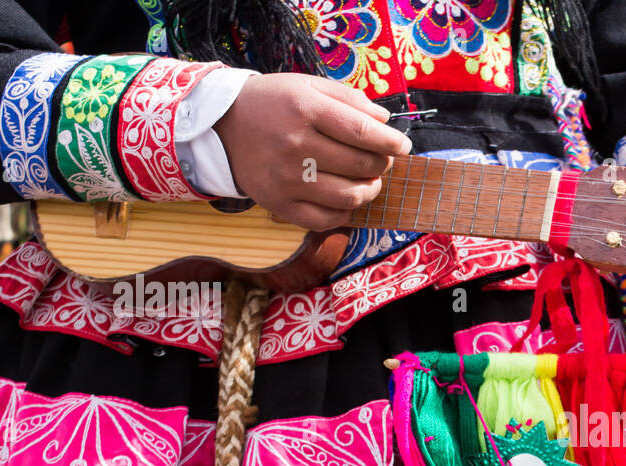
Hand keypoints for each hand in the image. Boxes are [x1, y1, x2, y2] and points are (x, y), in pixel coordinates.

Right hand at [214, 73, 411, 230]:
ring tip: (369, 180)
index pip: (362, 133)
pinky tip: (346, 199)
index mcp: (304, 109)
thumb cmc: (273, 103)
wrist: (222, 126)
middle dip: (382, 164)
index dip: (391, 142)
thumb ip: (349, 100)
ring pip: (349, 196)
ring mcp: (286, 178)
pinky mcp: (278, 204)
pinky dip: (345, 212)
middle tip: (382, 160)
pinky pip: (326, 220)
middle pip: (360, 166)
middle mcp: (294, 144)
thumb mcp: (307, 86)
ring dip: (370, 190)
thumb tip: (386, 123)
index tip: (403, 146)